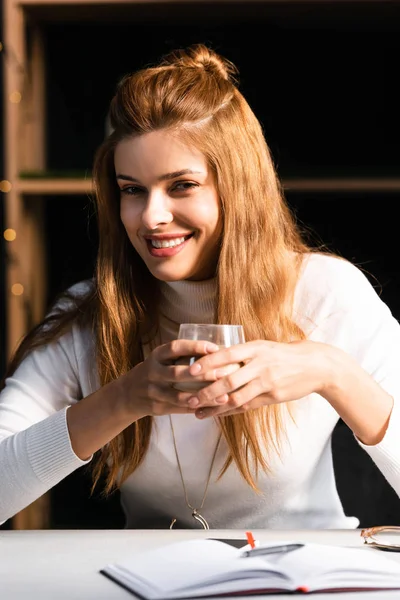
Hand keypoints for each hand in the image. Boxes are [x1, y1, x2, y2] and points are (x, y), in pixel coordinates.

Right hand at [118, 339, 219, 417]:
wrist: (127, 394)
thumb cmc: (154, 371)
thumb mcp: (161, 359)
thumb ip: (182, 355)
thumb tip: (217, 351)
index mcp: (156, 356)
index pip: (175, 348)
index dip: (194, 347)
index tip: (214, 348)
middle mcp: (152, 372)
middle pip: (177, 373)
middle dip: (201, 374)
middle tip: (223, 373)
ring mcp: (153, 391)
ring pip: (179, 396)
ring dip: (202, 396)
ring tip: (223, 396)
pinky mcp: (157, 407)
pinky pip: (180, 409)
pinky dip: (197, 408)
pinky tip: (213, 408)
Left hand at [185, 340, 334, 417]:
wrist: (316, 366)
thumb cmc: (285, 354)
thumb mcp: (264, 347)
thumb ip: (244, 353)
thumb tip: (216, 357)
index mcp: (256, 348)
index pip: (227, 354)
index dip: (208, 362)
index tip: (191, 370)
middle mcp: (260, 364)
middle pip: (229, 380)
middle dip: (207, 391)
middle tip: (189, 398)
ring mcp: (267, 382)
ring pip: (237, 397)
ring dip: (215, 406)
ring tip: (197, 411)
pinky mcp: (273, 396)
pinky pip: (247, 406)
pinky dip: (230, 411)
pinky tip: (217, 415)